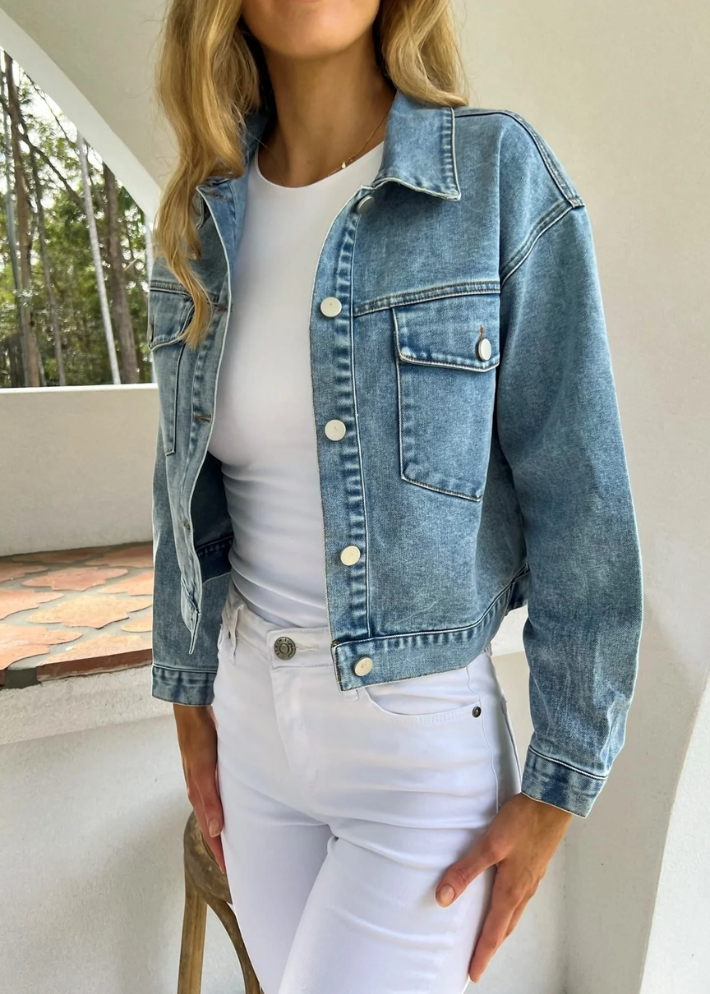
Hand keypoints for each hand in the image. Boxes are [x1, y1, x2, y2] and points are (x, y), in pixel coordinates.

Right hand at [173, 702, 225, 873]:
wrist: (194, 712)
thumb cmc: (198, 740)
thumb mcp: (204, 771)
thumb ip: (210, 800)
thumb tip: (215, 831)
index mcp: (198, 797)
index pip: (210, 834)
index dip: (219, 853)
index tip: (230, 873)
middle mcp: (203, 792)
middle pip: (215, 825)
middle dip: (224, 845)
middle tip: (240, 863)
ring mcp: (210, 780)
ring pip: (220, 810)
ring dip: (229, 826)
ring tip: (243, 839)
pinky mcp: (217, 769)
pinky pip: (224, 794)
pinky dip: (231, 806)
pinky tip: (242, 805)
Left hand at [435, 792, 572, 982]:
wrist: (554, 803)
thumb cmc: (523, 821)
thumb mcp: (489, 845)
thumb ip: (466, 870)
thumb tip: (443, 897)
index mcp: (511, 890)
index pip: (493, 931)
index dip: (482, 954)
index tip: (473, 974)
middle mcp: (524, 890)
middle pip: (505, 927)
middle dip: (491, 946)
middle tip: (479, 960)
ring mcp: (532, 879)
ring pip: (515, 913)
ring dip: (501, 928)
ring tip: (490, 936)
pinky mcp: (535, 866)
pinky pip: (521, 898)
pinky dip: (510, 909)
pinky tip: (506, 899)